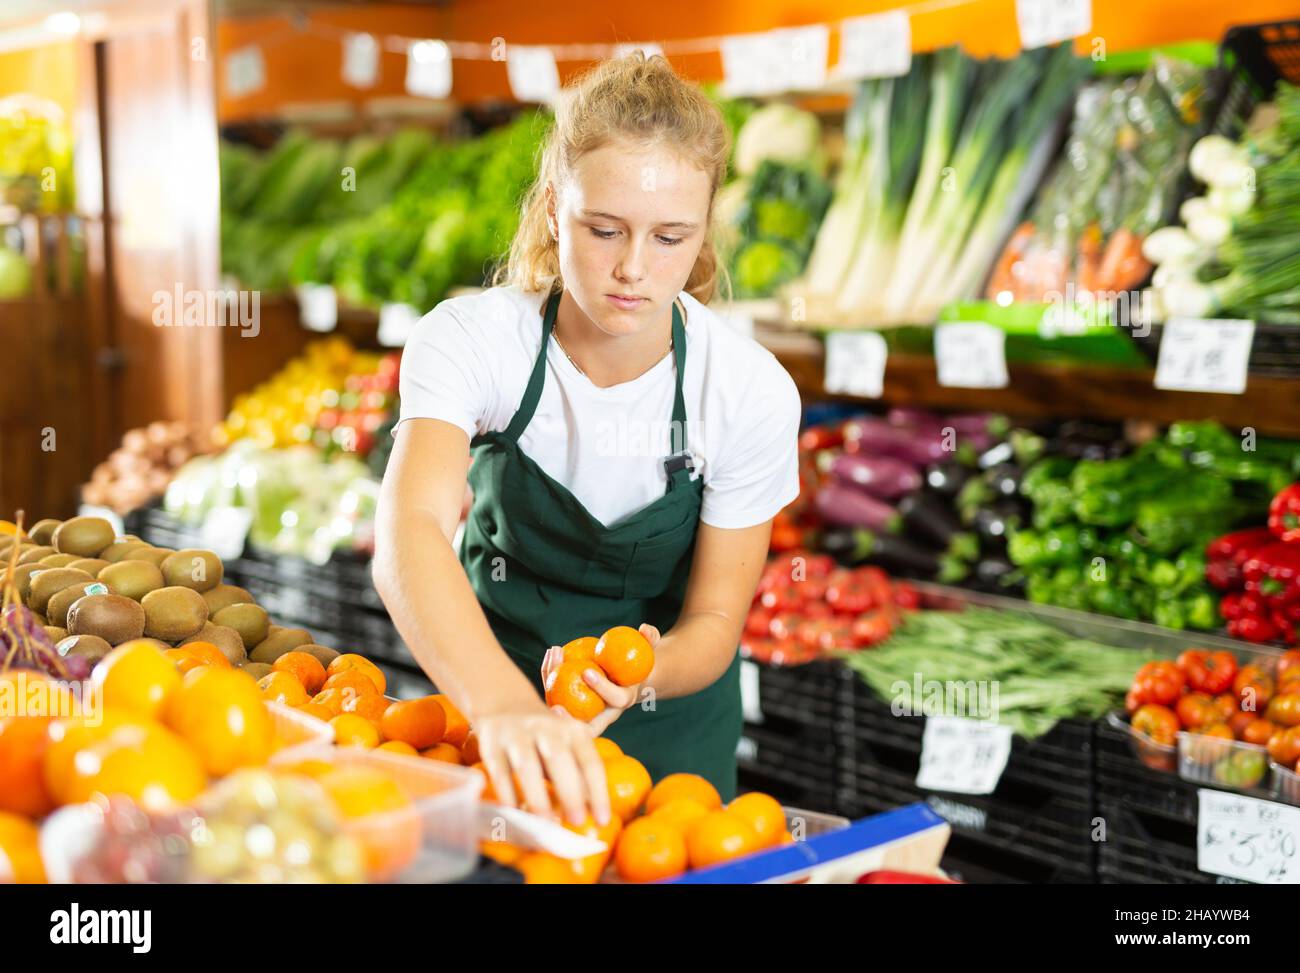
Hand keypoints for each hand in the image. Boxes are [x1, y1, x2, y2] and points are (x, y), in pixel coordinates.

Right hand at [473, 705, 611, 826]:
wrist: (504, 703)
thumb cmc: (545, 736)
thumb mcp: (568, 745)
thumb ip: (579, 773)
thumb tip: (591, 811)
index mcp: (572, 730)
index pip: (590, 761)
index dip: (598, 792)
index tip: (602, 820)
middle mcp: (546, 728)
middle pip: (559, 758)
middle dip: (570, 792)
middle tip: (576, 822)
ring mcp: (516, 734)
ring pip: (527, 765)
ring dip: (538, 797)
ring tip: (546, 824)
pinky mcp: (491, 743)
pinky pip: (499, 771)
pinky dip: (507, 793)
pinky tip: (515, 813)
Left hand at [542, 623, 659, 735]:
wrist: (625, 675)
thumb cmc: (635, 660)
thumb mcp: (646, 650)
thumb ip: (649, 639)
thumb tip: (645, 628)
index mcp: (623, 700)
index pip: (615, 700)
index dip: (602, 689)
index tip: (587, 671)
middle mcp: (603, 711)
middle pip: (584, 722)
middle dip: (568, 720)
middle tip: (556, 706)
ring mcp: (585, 709)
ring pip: (564, 705)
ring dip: (552, 683)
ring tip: (554, 654)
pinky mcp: (570, 701)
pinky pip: (556, 691)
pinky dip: (550, 674)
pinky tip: (551, 653)